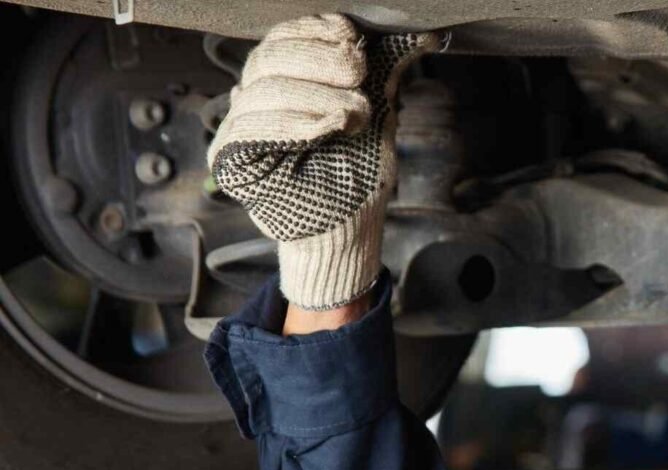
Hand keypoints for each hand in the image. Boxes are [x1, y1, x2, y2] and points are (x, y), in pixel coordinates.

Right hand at [207, 14, 438, 310]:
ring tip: (353, 115)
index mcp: (285, 80)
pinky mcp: (229, 159)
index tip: (351, 36)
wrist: (351, 226)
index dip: (314, 31)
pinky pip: (251, 129)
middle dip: (319, 61)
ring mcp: (238, 127)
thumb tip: (424, 35)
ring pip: (264, 90)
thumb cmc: (359, 172)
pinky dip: (294, 124)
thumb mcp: (376, 113)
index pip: (285, 38)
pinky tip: (325, 128)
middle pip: (271, 57)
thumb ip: (385, 71)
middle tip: (357, 75)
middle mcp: (256, 97)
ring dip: (316, 97)